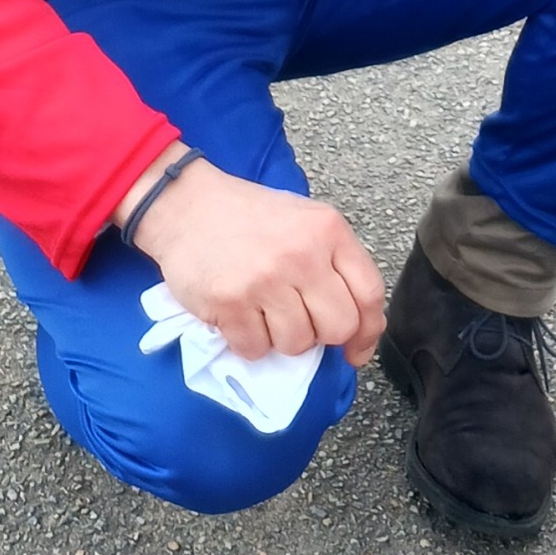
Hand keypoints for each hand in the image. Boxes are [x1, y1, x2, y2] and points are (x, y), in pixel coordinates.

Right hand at [122, 151, 385, 364]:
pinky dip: (249, 343)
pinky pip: (256, 349)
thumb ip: (334, 263)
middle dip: (322, 336)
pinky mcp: (230, 303)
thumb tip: (359, 325)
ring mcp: (266, 281)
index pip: (369, 293)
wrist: (186, 205)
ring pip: (297, 344)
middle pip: (338, 327)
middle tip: (301, 323)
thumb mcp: (305, 222)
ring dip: (282, 340)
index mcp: (329, 231)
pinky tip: (241, 318)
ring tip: (265, 313)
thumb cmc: (250, 217)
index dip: (368, 331)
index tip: (357, 349)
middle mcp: (302, 255)